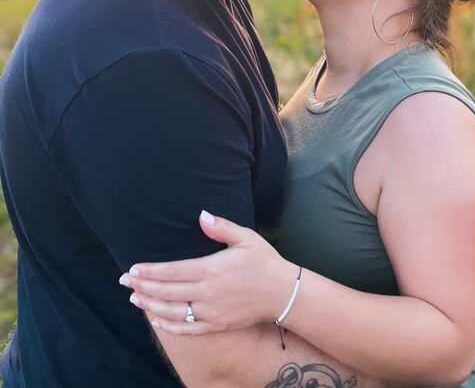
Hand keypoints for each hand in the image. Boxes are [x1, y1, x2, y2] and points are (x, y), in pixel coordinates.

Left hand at [119, 210, 296, 334]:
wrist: (282, 293)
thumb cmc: (265, 261)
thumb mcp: (246, 237)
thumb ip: (221, 227)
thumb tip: (201, 215)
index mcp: (211, 269)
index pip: (172, 271)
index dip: (150, 271)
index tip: (133, 269)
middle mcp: (207, 293)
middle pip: (166, 292)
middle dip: (142, 286)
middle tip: (124, 282)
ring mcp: (210, 312)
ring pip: (171, 311)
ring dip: (150, 305)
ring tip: (134, 298)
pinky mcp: (216, 325)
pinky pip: (186, 328)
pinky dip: (167, 325)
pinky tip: (156, 319)